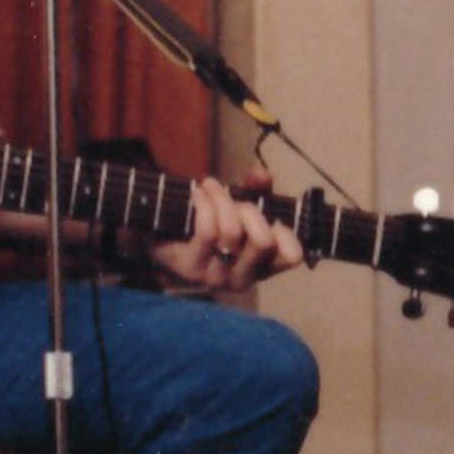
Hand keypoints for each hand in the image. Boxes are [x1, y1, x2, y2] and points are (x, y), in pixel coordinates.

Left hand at [152, 167, 304, 291]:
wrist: (162, 240)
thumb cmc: (210, 225)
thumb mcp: (239, 206)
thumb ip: (257, 189)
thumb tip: (261, 174)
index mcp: (263, 268)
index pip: (291, 257)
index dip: (286, 233)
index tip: (269, 217)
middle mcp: (243, 279)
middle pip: (263, 241)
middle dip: (249, 211)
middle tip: (233, 200)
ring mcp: (216, 277)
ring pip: (233, 232)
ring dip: (222, 200)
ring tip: (209, 187)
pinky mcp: (191, 268)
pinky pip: (207, 231)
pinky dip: (205, 205)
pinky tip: (197, 194)